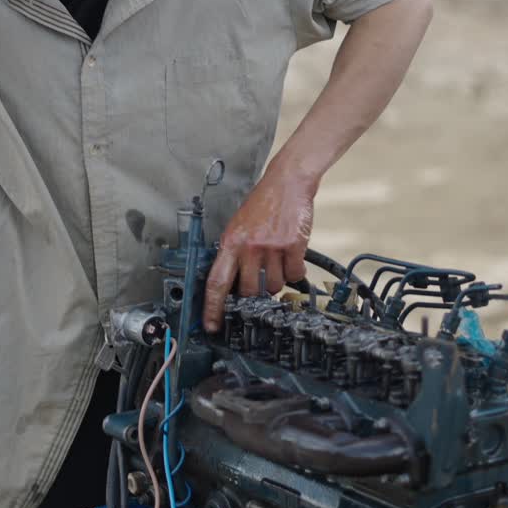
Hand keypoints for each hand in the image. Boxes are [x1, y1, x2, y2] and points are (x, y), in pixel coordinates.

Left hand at [203, 164, 316, 331]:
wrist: (287, 182)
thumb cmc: (262, 204)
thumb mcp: (238, 226)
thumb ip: (234, 253)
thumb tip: (232, 285)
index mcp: (230, 242)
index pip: (215, 282)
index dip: (212, 308)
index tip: (212, 325)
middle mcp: (248, 247)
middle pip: (247, 291)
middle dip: (253, 295)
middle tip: (257, 286)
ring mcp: (271, 247)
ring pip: (273, 285)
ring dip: (276, 281)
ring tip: (276, 262)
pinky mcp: (292, 246)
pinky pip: (295, 275)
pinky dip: (295, 272)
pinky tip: (292, 258)